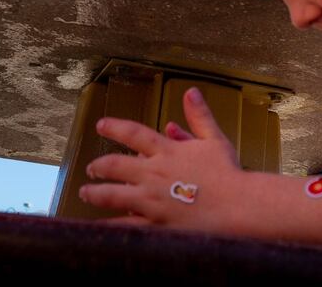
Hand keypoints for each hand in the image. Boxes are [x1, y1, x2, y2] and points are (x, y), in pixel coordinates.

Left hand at [80, 87, 240, 226]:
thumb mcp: (214, 139)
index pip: (134, 134)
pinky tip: (94, 228)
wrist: (236, 206)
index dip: (115, 127)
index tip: (101, 125)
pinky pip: (125, 227)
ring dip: (95, 192)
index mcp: (167, 151)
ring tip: (85, 191)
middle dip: (100, 165)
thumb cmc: (228, 172)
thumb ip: (199, 116)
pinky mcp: (155, 224)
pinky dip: (107, 226)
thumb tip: (190, 92)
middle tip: (91, 167)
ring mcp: (152, 200)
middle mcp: (154, 173)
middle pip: (116, 165)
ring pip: (112, 195)